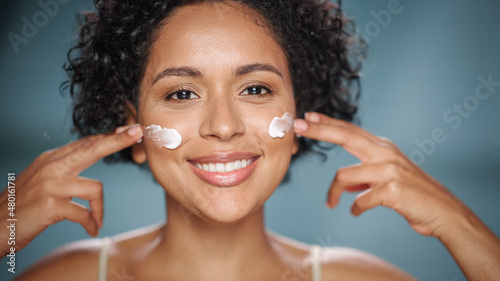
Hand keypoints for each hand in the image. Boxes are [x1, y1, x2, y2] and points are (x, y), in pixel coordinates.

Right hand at [0, 124, 142, 256]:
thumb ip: (65, 167)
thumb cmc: (23, 204)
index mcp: (51, 159)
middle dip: (117, 141)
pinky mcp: (51, 205)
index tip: (130, 130)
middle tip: (138, 132)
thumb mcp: (43, 179)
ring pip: (95, 187)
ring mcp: (51, 185)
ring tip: (96, 220)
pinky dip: (91, 222)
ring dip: (100, 207)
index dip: (109, 137)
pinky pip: (84, 213)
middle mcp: (51, 167)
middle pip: (92, 149)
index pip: (85, 143)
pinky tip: (92, 228)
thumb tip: (90, 154)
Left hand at [293, 112, 468, 237]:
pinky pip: (360, 200)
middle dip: (319, 130)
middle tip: (297, 126)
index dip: (327, 123)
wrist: (443, 211)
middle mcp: (385, 153)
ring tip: (330, 204)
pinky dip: (355, 208)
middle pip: (346, 136)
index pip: (350, 130)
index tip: (307, 116)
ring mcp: (389, 170)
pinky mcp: (392, 189)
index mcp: (382, 148)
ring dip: (332, 193)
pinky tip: (356, 212)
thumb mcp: (388, 178)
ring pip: (344, 176)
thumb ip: (365, 176)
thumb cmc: (412, 194)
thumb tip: (344, 187)